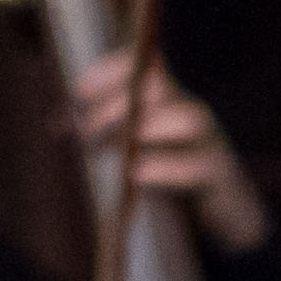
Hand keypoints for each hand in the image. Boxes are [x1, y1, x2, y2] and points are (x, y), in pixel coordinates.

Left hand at [74, 61, 268, 254]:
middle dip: (119, 103)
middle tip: (88, 130)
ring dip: (148, 129)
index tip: (79, 90)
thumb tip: (60, 125)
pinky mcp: (220, 176)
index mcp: (167, 100)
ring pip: (189, 119)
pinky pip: (199, 165)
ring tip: (118, 151)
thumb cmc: (168, 176)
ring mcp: (211, 141)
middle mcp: (190, 111)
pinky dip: (164, 168)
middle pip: (161, 87)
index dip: (112, 70)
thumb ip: (102, 134)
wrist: (219, 214)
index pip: (143, 66)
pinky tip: (136, 175)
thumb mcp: (133, 150)